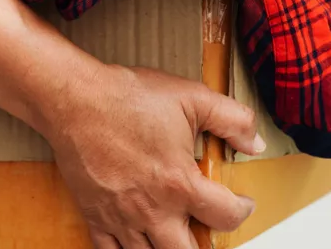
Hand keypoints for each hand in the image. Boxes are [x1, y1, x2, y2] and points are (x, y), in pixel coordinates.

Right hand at [44, 65, 265, 248]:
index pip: (225, 216)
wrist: (75, 100)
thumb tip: (255, 141)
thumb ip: (232, 119)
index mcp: (180, 184)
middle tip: (207, 230)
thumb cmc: (128, 97)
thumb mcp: (191, 97)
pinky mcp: (95, 215)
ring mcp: (121, 217)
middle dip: (203, 246)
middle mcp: (153, 210)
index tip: (241, 203)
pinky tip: (137, 243)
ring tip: (175, 236)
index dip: (241, 211)